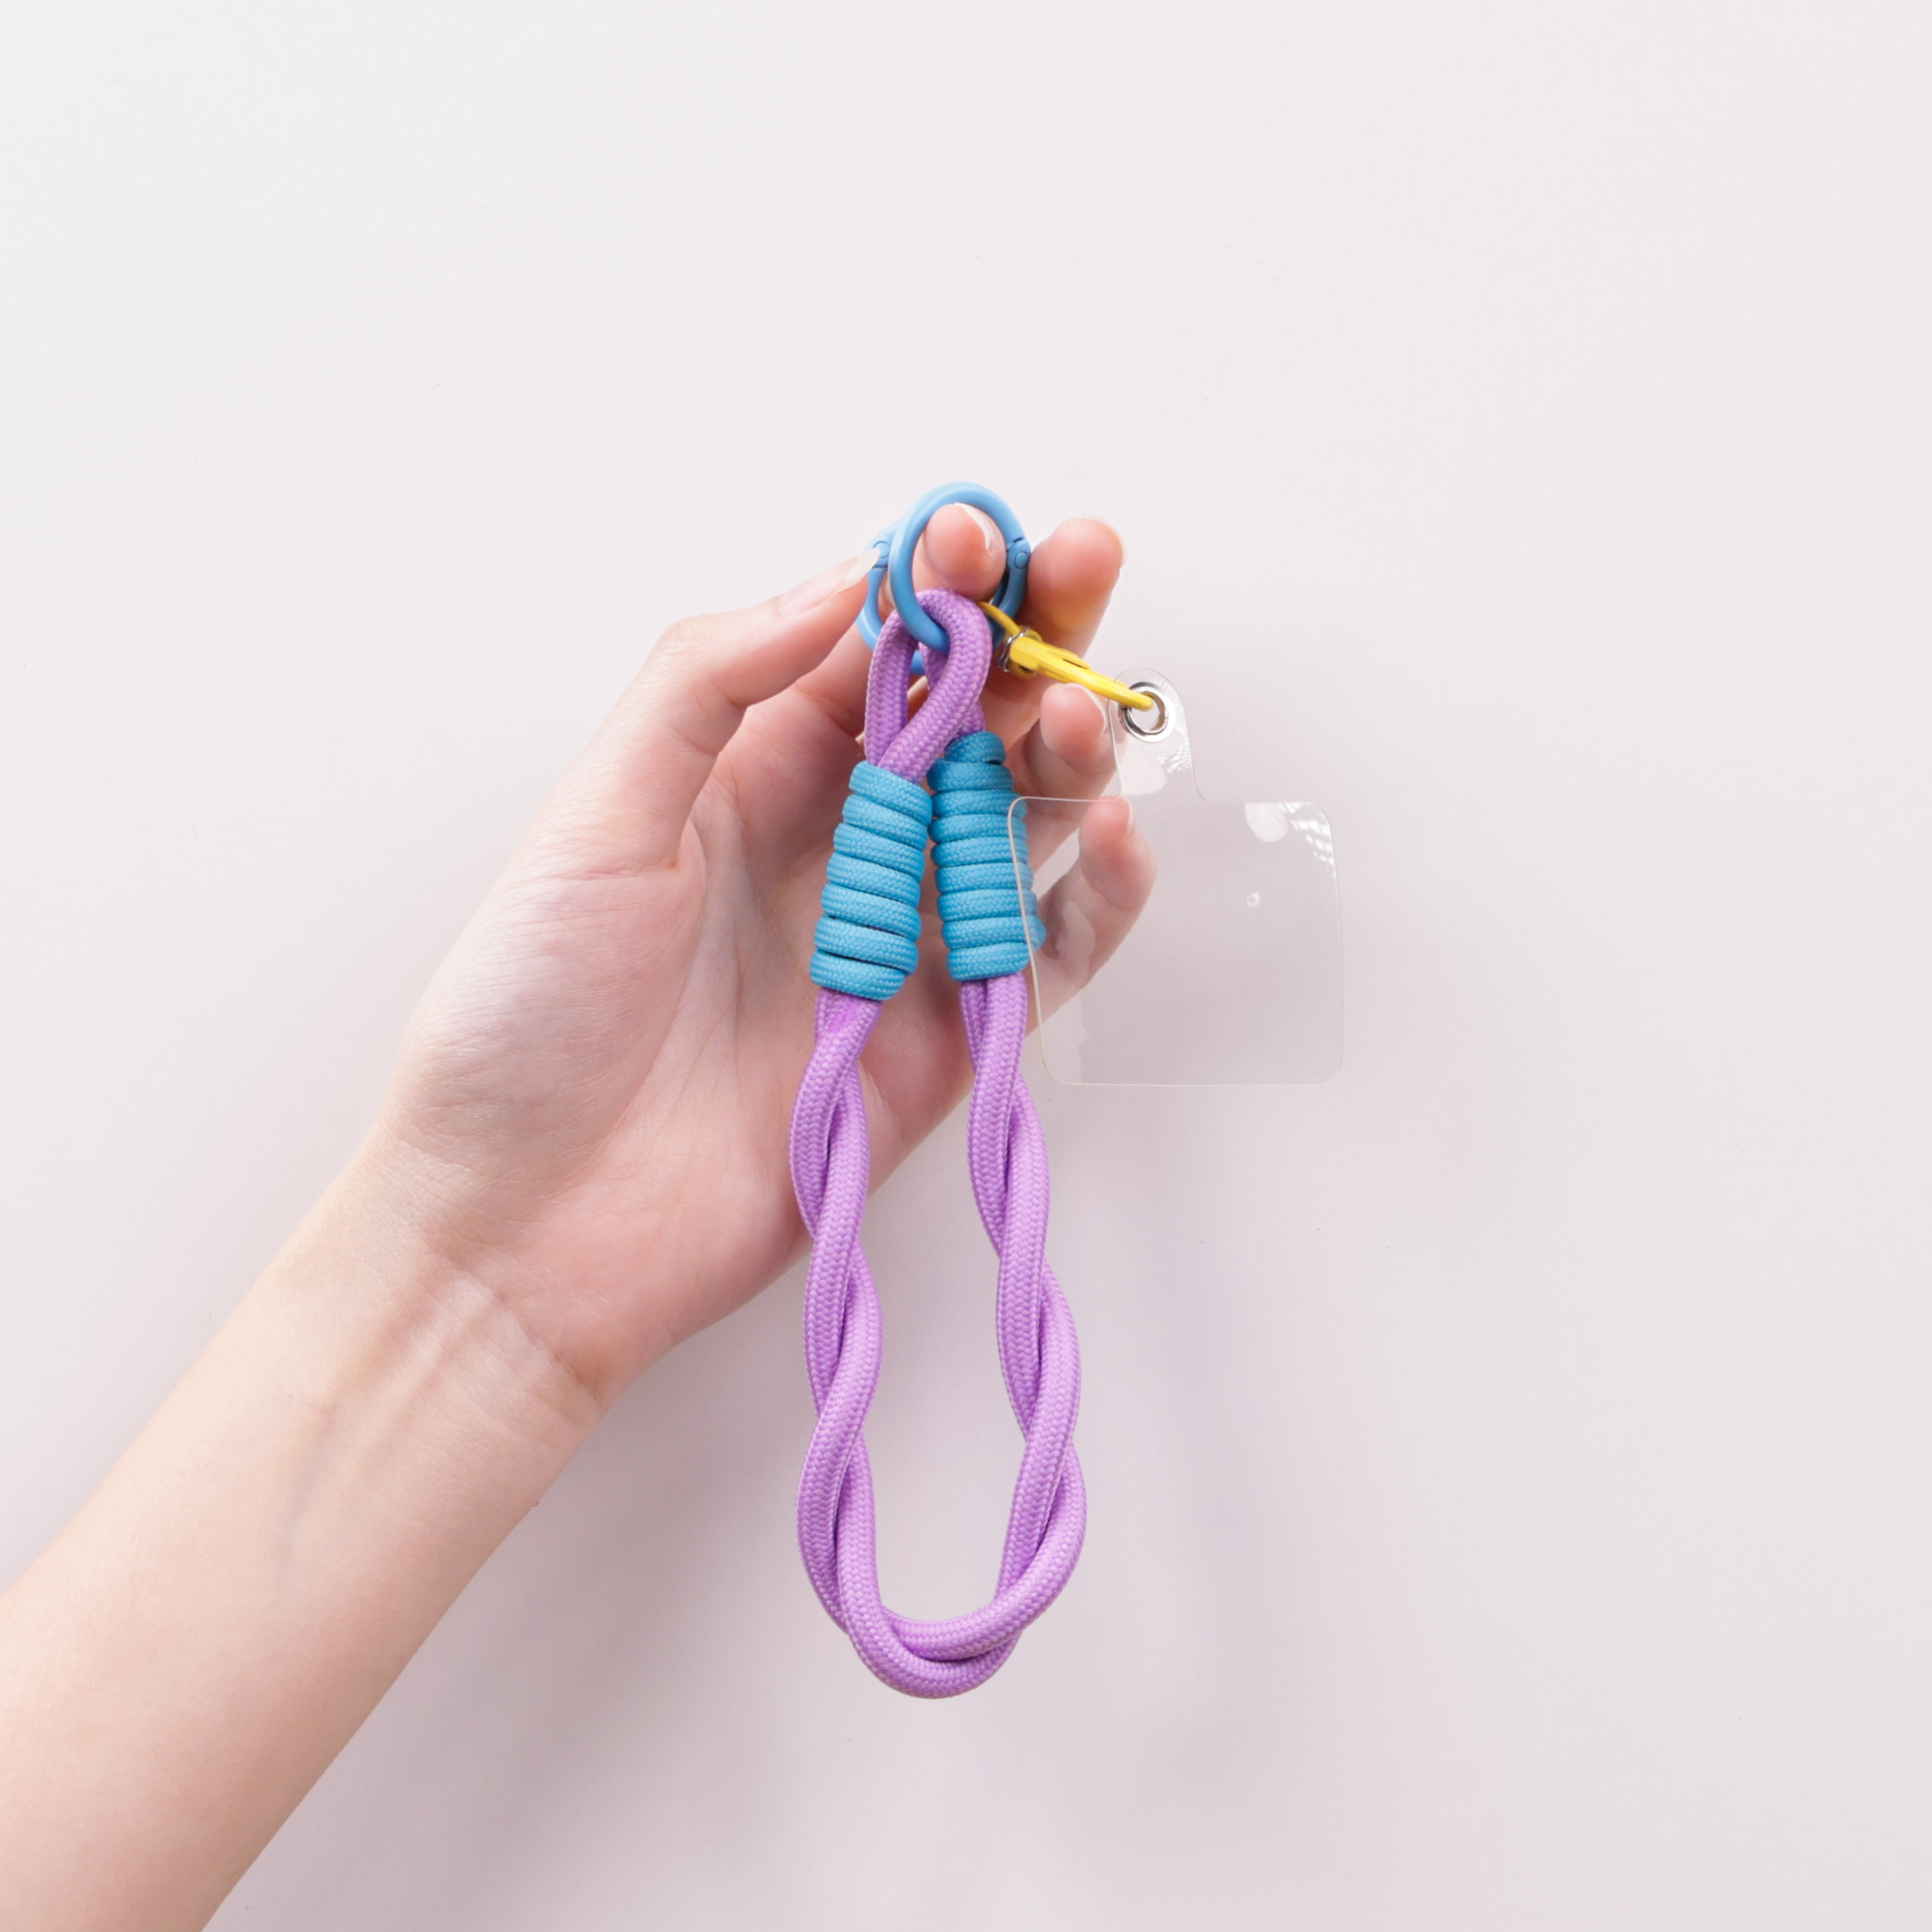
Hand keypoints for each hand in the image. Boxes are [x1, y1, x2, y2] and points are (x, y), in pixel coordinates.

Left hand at [369, 508, 1154, 1407]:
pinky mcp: (945, 1041)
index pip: (870, 648)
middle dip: (1031, 633)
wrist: (526, 1232)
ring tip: (1083, 705)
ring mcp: (899, 941)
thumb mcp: (594, 820)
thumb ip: (709, 687)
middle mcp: (836, 844)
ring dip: (1067, 749)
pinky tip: (1108, 834)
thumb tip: (842, 584)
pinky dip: (1097, 897)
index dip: (933, 583)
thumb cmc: (524, 1021)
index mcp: (745, 773)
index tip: (977, 539)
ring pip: (1023, 819)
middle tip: (1087, 560)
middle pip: (968, 717)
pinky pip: (1048, 953)